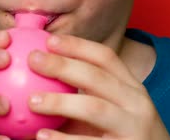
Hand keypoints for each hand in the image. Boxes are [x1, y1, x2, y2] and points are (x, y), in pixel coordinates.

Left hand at [27, 34, 169, 139]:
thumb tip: (39, 74)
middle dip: (63, 66)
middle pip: (97, 78)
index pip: (106, 58)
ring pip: (94, 108)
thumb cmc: (120, 136)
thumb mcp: (112, 109)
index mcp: (131, 88)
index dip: (78, 46)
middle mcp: (136, 105)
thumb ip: (83, 94)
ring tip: (32, 101)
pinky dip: (63, 139)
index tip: (49, 40)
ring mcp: (132, 129)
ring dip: (60, 102)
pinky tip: (41, 135)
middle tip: (33, 60)